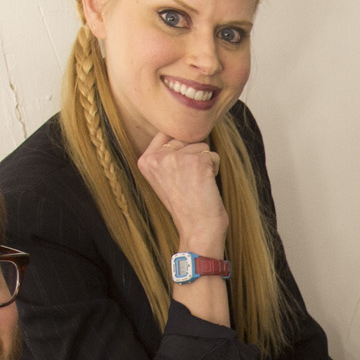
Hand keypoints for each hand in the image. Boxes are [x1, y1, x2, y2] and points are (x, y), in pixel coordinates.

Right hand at [135, 131, 228, 252]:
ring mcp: (176, 158)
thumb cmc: (186, 205)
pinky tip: (205, 186)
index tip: (181, 171)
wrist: (197, 230)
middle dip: (193, 157)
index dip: (181, 148)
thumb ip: (166, 155)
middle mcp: (157, 157)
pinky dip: (214, 169)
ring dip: (205, 164)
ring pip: (201, 145)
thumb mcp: (165, 177)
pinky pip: (213, 155)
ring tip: (196, 185)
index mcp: (145, 160)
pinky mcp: (197, 162)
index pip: (167, 133)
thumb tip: (185, 128)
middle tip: (189, 183)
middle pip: (186, 138)